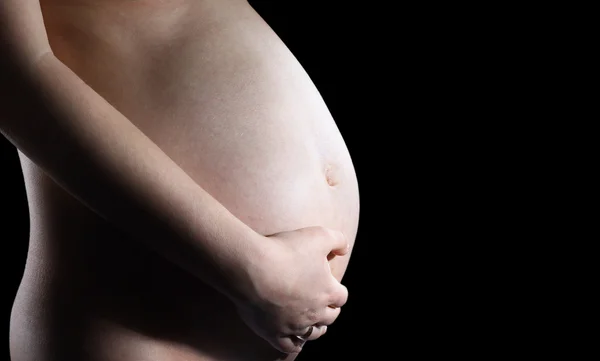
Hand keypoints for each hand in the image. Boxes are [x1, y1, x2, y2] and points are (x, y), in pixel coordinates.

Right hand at [234, 226, 349, 353]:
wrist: (252, 268)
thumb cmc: (285, 250)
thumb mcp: (319, 235)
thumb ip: (338, 239)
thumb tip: (344, 248)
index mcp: (328, 291)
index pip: (341, 297)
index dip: (336, 291)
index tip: (328, 285)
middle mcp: (315, 312)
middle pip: (329, 317)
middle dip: (328, 311)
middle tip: (322, 304)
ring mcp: (295, 325)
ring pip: (312, 334)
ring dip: (314, 329)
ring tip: (311, 324)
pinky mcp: (274, 332)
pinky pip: (289, 346)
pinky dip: (295, 345)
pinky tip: (295, 342)